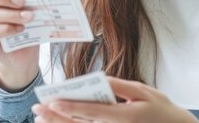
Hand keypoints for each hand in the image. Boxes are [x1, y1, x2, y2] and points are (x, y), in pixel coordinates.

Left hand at [31, 77, 198, 122]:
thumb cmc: (161, 110)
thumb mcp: (143, 92)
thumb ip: (119, 86)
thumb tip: (99, 79)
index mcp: (124, 117)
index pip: (91, 112)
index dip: (69, 107)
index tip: (51, 101)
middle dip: (56, 117)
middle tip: (37, 110)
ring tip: (41, 120)